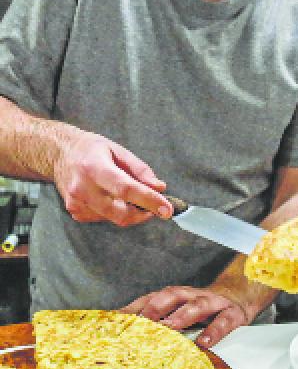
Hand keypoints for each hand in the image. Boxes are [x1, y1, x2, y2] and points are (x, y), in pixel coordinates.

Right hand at [52, 130, 171, 225]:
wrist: (58, 154)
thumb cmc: (91, 150)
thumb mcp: (118, 150)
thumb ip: (140, 170)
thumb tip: (160, 188)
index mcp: (94, 168)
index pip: (126, 189)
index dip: (149, 200)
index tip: (167, 209)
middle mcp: (82, 188)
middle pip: (121, 212)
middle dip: (145, 212)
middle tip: (156, 205)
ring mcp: (76, 203)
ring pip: (115, 218)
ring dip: (131, 211)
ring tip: (130, 194)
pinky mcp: (75, 212)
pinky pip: (105, 219)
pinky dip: (116, 211)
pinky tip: (111, 196)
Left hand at [120, 283, 261, 349]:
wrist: (240, 297)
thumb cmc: (203, 310)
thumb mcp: (179, 311)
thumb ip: (157, 321)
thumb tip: (124, 336)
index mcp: (176, 296)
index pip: (151, 298)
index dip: (133, 309)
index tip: (115, 322)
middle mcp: (192, 296)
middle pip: (172, 295)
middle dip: (155, 307)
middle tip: (141, 322)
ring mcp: (213, 303)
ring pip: (197, 305)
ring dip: (183, 315)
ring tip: (171, 327)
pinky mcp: (232, 314)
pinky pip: (222, 321)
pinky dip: (214, 331)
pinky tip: (204, 342)